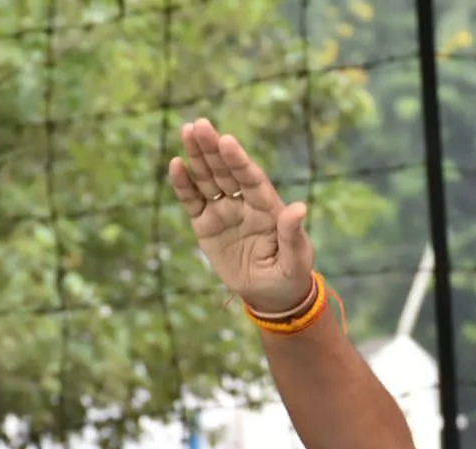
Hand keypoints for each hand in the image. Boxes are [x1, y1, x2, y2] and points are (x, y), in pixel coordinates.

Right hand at [168, 119, 314, 313]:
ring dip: (197, 157)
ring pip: (208, 180)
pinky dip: (184, 185)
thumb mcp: (296, 259)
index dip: (239, 161)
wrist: (270, 296)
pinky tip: (176, 165)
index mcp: (268, 207)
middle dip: (213, 149)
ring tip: (187, 131)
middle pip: (227, 172)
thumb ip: (293, 234)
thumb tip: (299, 207)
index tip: (228, 141)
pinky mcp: (206, 226)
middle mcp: (244, 203)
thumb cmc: (289, 275)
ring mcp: (224, 212)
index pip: (252, 179)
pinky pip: (193, 202)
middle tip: (200, 125)